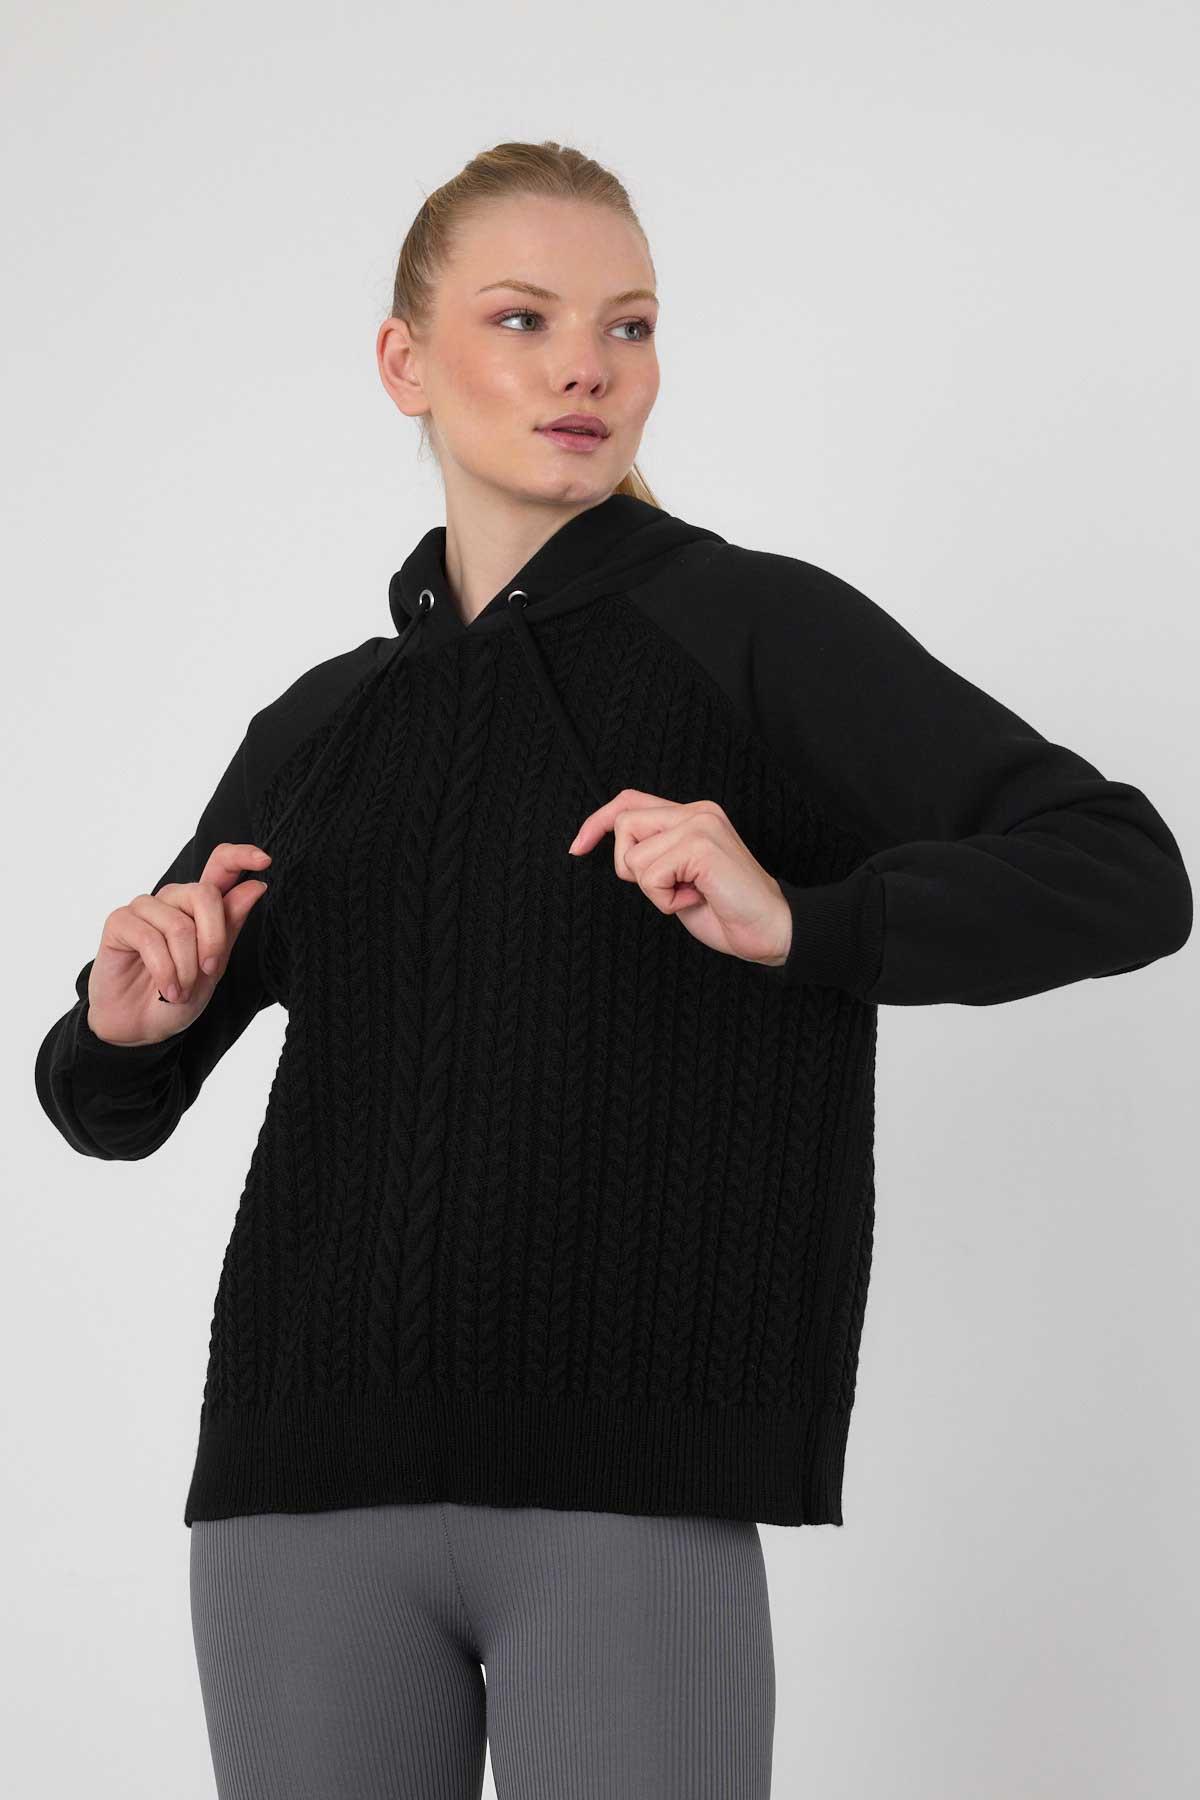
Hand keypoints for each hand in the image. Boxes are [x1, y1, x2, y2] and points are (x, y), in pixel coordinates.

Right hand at [85, 843, 272, 1046]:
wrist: (141, 1026)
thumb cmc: (178, 996)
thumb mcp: (214, 966)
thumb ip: (230, 925)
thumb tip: (255, 886)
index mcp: (201, 906)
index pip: (221, 865)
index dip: (242, 856)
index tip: (265, 860)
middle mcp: (173, 899)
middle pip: (204, 894)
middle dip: (213, 940)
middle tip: (208, 972)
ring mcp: (145, 908)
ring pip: (179, 925)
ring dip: (185, 966)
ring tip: (181, 991)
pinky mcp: (120, 922)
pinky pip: (149, 939)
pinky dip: (164, 970)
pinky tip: (167, 989)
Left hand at [568, 789, 791, 968]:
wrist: (771, 930)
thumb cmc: (726, 911)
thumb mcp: (678, 878)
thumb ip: (655, 854)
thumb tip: (610, 848)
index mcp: (693, 814)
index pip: (630, 801)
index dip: (597, 822)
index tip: (577, 848)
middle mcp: (697, 811)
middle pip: (624, 824)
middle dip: (631, 867)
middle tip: (669, 887)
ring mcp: (700, 825)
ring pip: (632, 855)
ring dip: (653, 889)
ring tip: (688, 894)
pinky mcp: (701, 845)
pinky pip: (649, 876)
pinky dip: (665, 900)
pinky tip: (696, 899)